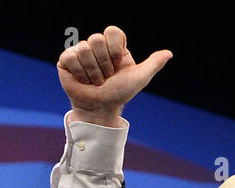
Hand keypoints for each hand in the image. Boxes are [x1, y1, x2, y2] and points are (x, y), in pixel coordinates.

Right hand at [56, 26, 171, 122]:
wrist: (101, 109)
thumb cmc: (119, 94)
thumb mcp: (139, 79)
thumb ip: (153, 64)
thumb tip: (169, 53)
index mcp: (113, 47)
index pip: (112, 31)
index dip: (114, 49)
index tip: (118, 65)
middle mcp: (96, 46)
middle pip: (96, 39)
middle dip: (103, 64)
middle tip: (105, 77)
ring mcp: (80, 52)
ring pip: (84, 49)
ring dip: (92, 71)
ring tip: (94, 81)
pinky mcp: (66, 60)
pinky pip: (71, 56)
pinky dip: (79, 72)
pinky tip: (82, 80)